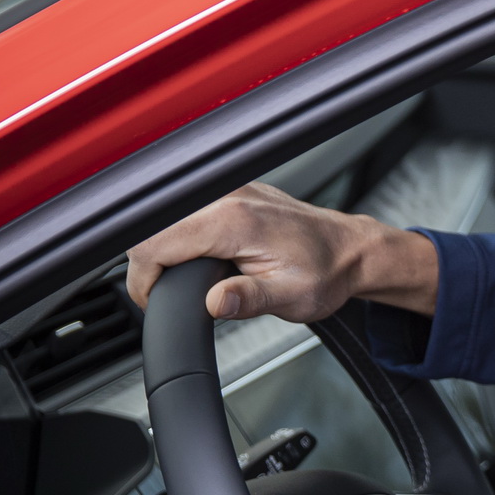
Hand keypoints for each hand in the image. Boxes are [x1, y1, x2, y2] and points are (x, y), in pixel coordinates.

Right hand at [126, 183, 439, 321]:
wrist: (350, 251)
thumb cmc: (326, 272)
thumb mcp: (290, 297)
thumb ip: (248, 299)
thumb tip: (214, 304)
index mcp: (233, 221)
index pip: (155, 243)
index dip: (145, 279)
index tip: (155, 301)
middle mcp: (225, 196)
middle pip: (150, 227)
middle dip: (148, 265)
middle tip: (166, 296)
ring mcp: (226, 190)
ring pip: (162, 218)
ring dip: (161, 249)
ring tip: (182, 280)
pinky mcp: (229, 193)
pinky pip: (183, 212)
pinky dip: (178, 236)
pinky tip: (196, 259)